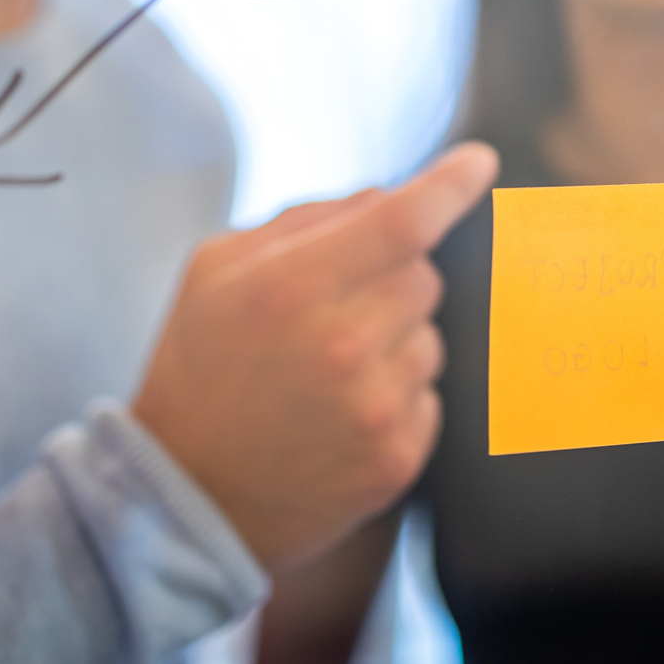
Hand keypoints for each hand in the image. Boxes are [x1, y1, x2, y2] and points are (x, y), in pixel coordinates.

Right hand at [131, 142, 498, 569]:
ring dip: (394, 341)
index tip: (480, 162)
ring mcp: (375, 411)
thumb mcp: (215, 271)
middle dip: (389, 278)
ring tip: (327, 374)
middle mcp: (341, 347)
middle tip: (332, 311)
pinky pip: (429, 396)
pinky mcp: (396, 461)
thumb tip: (386, 196)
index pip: (401, 220)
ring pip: (430, 336)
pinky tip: (340, 416)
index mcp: (291, 287)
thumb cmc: (196, 368)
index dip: (449, 184)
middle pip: (423, 275)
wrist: (183, 500)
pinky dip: (397, 395)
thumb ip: (302, 221)